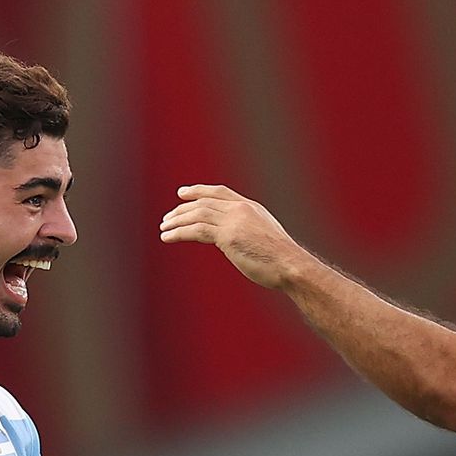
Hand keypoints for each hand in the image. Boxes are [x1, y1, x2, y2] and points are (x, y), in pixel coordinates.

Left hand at [159, 185, 314, 288]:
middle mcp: (241, 209)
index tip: (182, 194)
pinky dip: (179, 232)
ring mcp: (234, 221)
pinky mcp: (227, 236)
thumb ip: (249, 233)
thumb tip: (236, 242)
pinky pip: (196, 230)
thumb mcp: (265, 238)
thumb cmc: (282, 260)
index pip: (219, 192)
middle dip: (182, 209)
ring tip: (164, 228)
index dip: (199, 191)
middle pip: (204, 202)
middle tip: (167, 218)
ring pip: (197, 214)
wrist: (291, 265)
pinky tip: (168, 237)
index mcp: (251, 207)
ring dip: (177, 221)